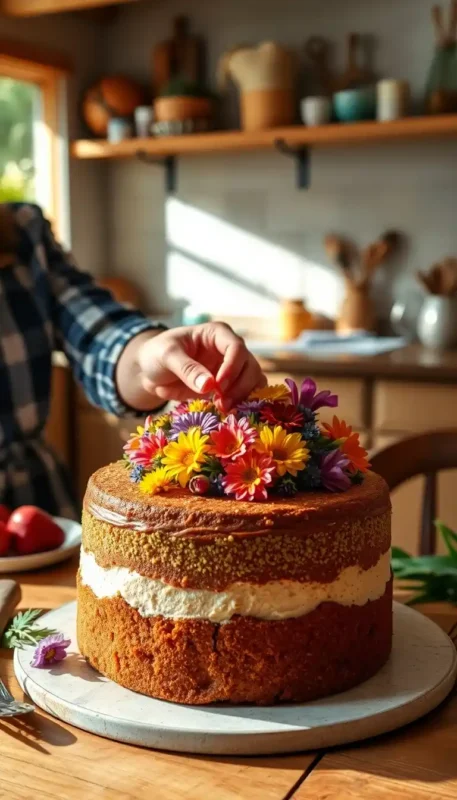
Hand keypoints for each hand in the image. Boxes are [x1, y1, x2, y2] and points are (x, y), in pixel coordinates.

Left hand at [137, 322, 265, 407]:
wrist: (150, 371)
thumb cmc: (157, 354)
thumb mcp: (167, 356)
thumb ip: (187, 369)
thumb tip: (209, 386)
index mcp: (217, 334)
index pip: (236, 347)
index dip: (232, 367)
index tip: (218, 386)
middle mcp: (229, 350)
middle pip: (250, 366)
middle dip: (240, 386)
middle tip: (222, 403)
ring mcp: (232, 369)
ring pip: (254, 381)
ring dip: (244, 396)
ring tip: (223, 408)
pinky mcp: (229, 386)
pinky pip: (246, 394)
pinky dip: (242, 403)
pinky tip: (227, 411)